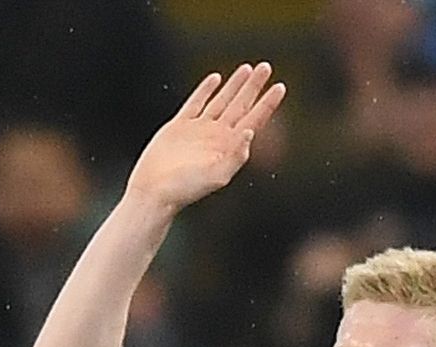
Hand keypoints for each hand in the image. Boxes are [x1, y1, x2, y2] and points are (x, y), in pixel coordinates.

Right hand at [125, 63, 285, 214]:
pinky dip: (206, 89)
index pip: (255, 119)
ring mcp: (199, 129)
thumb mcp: (217, 176)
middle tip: (266, 67)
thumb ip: (236, 156)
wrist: (155, 191)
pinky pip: (196, 102)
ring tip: (247, 68)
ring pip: (222, 100)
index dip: (268, 103)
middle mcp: (218, 136)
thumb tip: (250, 131)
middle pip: (241, 105)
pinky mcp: (180, 126)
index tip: (280, 86)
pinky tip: (215, 78)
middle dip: (254, 86)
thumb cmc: (185, 189)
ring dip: (235, 85)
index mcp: (230, 146)